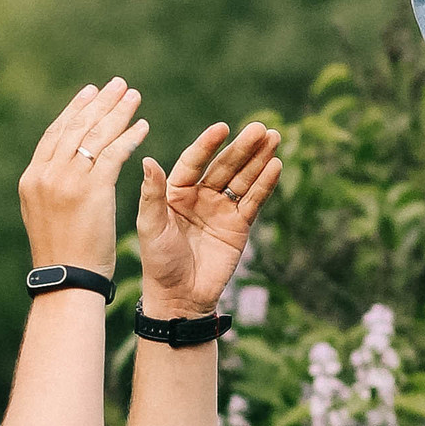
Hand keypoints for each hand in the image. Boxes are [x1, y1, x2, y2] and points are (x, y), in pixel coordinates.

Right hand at [20, 78, 147, 273]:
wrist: (67, 279)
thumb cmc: (63, 254)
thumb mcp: (46, 213)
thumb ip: (53, 186)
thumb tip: (64, 167)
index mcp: (32, 178)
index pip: (54, 134)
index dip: (74, 111)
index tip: (90, 92)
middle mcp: (46, 174)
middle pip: (75, 128)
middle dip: (99, 104)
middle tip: (117, 84)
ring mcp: (67, 181)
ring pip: (95, 136)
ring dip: (117, 113)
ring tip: (134, 96)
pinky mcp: (92, 190)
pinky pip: (114, 154)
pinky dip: (129, 137)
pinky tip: (143, 126)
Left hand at [133, 120, 283, 315]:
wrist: (180, 298)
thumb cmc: (159, 263)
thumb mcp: (151, 227)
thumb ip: (152, 194)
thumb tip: (148, 160)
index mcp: (176, 191)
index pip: (194, 161)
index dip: (208, 145)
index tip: (222, 128)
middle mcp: (200, 196)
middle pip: (224, 166)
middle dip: (242, 148)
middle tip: (259, 129)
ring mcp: (222, 210)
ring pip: (243, 179)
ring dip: (259, 159)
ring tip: (273, 137)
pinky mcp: (239, 226)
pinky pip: (253, 201)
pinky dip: (265, 184)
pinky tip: (276, 165)